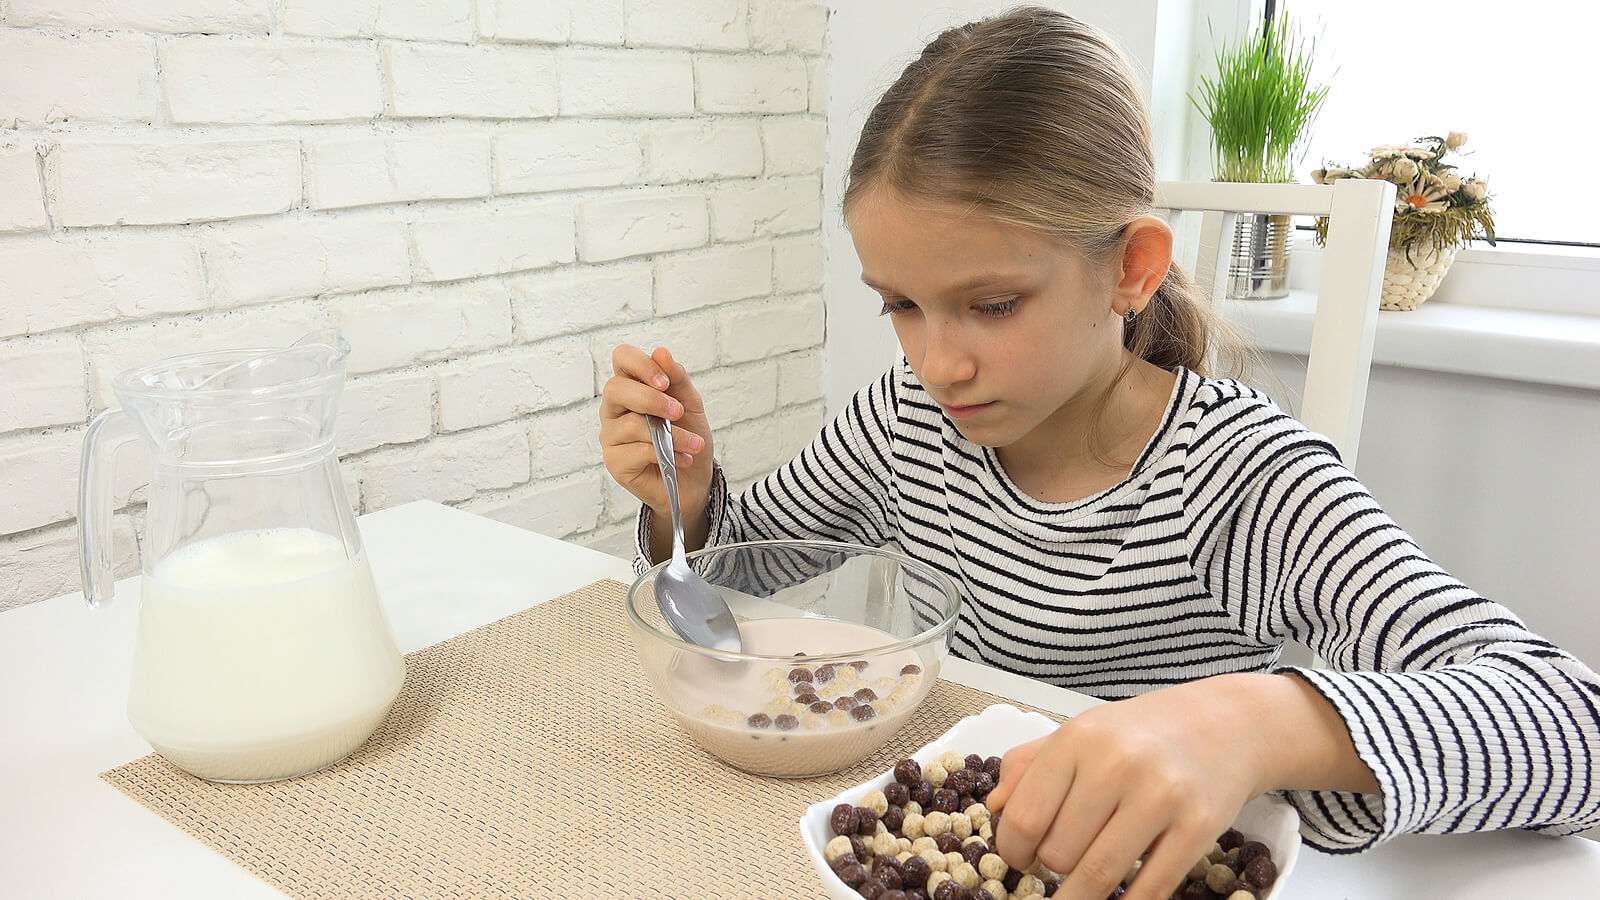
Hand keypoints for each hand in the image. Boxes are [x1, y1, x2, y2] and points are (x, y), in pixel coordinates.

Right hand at [598, 345, 715, 542]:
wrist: (695, 480)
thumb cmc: (687, 437)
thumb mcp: (690, 403)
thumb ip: (676, 378)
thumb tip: (662, 353)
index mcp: (631, 387)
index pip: (622, 359)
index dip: (641, 365)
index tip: (665, 382)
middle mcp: (615, 409)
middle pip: (616, 389)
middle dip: (652, 400)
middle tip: (678, 412)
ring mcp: (611, 435)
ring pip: (632, 425)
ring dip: (671, 435)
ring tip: (692, 445)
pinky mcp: (615, 462)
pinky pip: (636, 451)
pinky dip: (665, 454)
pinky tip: (680, 459)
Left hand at [983, 674, 1289, 899]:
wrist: (1228, 724)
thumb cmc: (1143, 733)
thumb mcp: (1081, 732)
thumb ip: (1029, 765)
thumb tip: (995, 808)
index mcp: (1079, 740)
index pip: (1025, 817)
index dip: (1013, 851)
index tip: (1018, 858)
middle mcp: (1117, 765)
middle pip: (1058, 853)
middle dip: (1051, 869)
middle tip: (1057, 866)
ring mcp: (1161, 797)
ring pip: (1097, 876)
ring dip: (1079, 897)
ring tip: (1077, 893)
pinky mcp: (1198, 827)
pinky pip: (1150, 890)